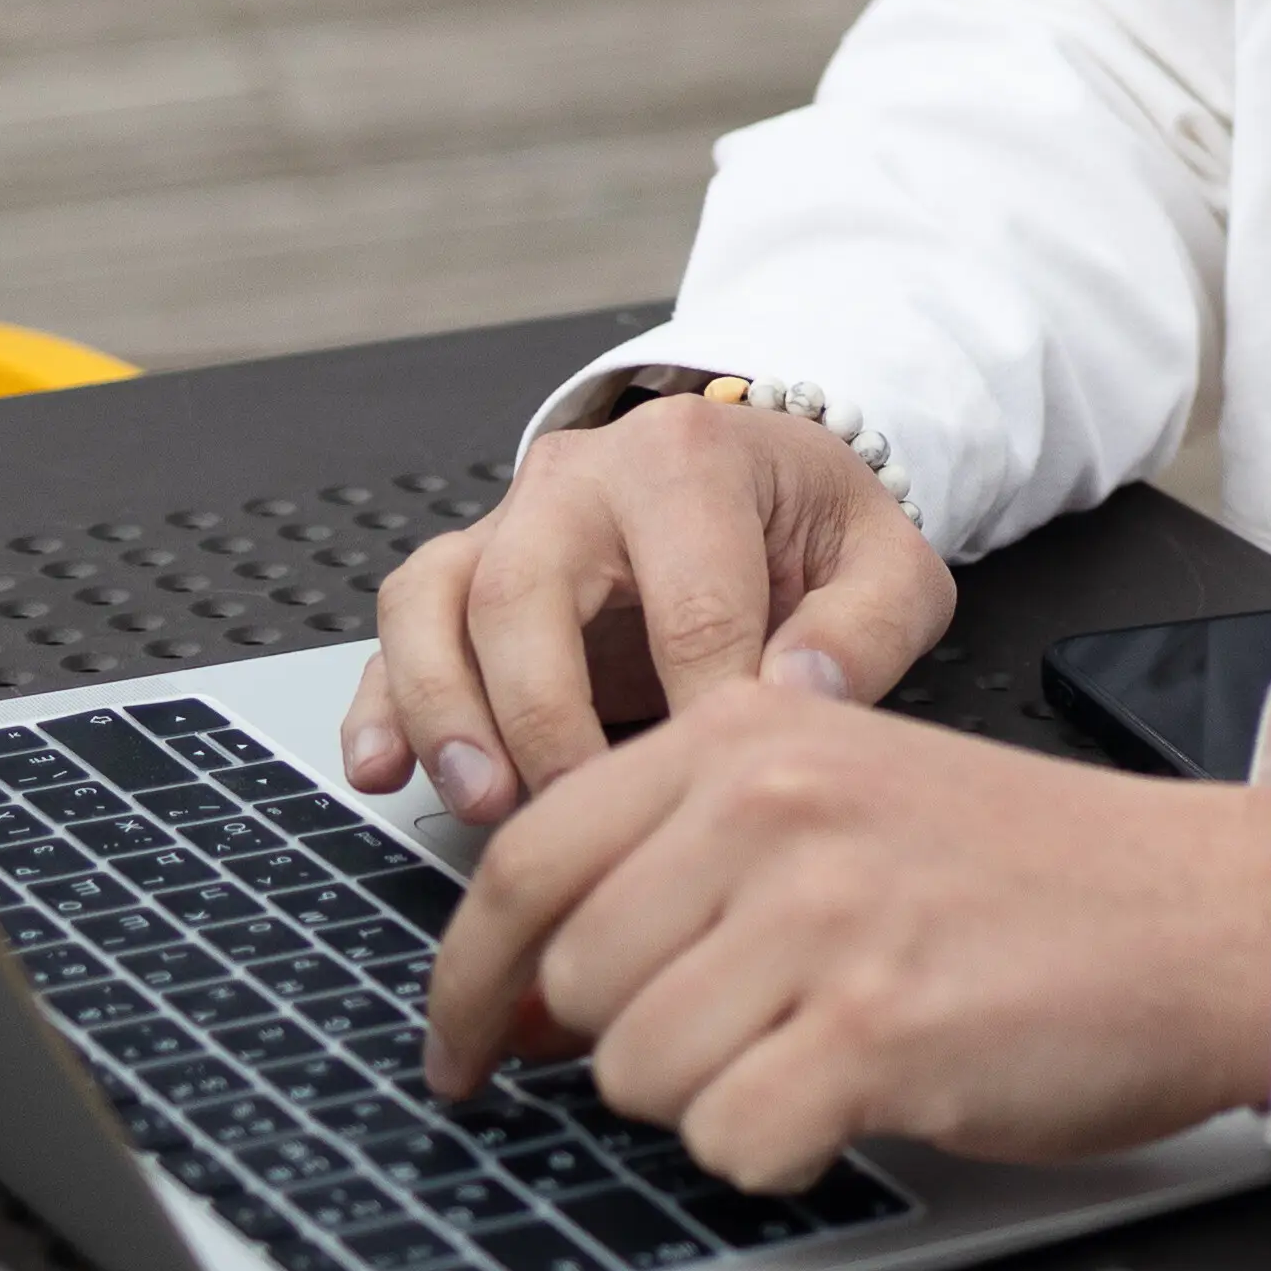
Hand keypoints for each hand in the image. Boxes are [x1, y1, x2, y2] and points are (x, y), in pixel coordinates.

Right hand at [340, 393, 956, 824]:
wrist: (766, 481)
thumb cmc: (819, 532)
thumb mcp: (889, 567)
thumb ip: (863, 633)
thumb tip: (795, 699)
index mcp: (689, 460)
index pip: (687, 603)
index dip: (699, 711)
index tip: (716, 795)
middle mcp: (580, 477)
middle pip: (524, 590)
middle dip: (540, 714)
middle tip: (573, 811)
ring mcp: (509, 523)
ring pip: (436, 601)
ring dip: (444, 709)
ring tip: (480, 801)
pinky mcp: (468, 575)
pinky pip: (399, 628)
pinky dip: (382, 702)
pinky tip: (380, 771)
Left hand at [416, 682, 1270, 1186]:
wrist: (1210, 914)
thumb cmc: (1037, 874)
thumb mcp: (847, 794)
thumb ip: (689, 854)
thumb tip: (527, 997)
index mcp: (744, 736)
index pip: (523, 864)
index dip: (465, 982)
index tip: (459, 1051)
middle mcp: (770, 809)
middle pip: (572, 987)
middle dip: (635, 1044)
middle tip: (742, 1041)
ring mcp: (820, 918)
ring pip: (639, 1078)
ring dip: (718, 1099)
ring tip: (826, 1051)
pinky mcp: (875, 1033)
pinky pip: (732, 1143)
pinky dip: (785, 1150)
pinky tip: (866, 1096)